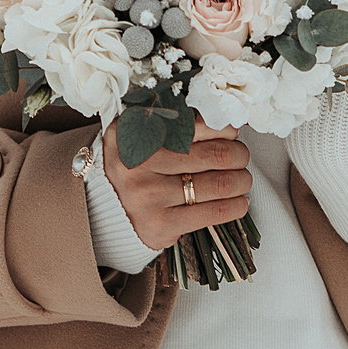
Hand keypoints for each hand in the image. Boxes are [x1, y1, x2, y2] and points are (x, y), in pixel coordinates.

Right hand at [102, 120, 251, 250]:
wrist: (105, 212)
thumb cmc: (134, 169)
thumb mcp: (142, 136)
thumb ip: (176, 124)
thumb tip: (231, 124)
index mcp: (136, 132)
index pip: (197, 124)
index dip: (224, 128)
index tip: (232, 133)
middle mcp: (139, 162)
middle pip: (215, 154)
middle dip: (239, 155)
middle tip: (241, 157)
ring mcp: (149, 195)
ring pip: (219, 183)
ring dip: (241, 180)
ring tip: (242, 180)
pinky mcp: (160, 225)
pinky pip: (213, 212)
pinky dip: (235, 206)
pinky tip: (239, 202)